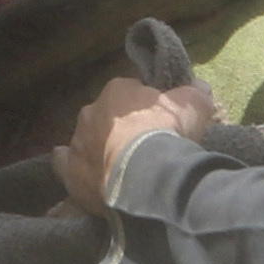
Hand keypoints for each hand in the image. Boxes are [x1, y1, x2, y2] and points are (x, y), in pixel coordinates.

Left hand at [61, 70, 210, 209]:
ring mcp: (78, 142)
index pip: (130, 93)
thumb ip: (193, 94)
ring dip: (100, 149)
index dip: (146, 108)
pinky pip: (64, 164)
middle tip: (141, 147)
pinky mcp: (71, 171)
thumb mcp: (192, 106)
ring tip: (121, 166)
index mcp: (116, 91)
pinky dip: (70, 166)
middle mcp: (90, 112)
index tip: (159, 123)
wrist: (146, 174)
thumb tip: (199, 88)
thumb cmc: (167, 134)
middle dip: (120, 129)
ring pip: (87, 140)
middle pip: (106, 117)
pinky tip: (81, 173)